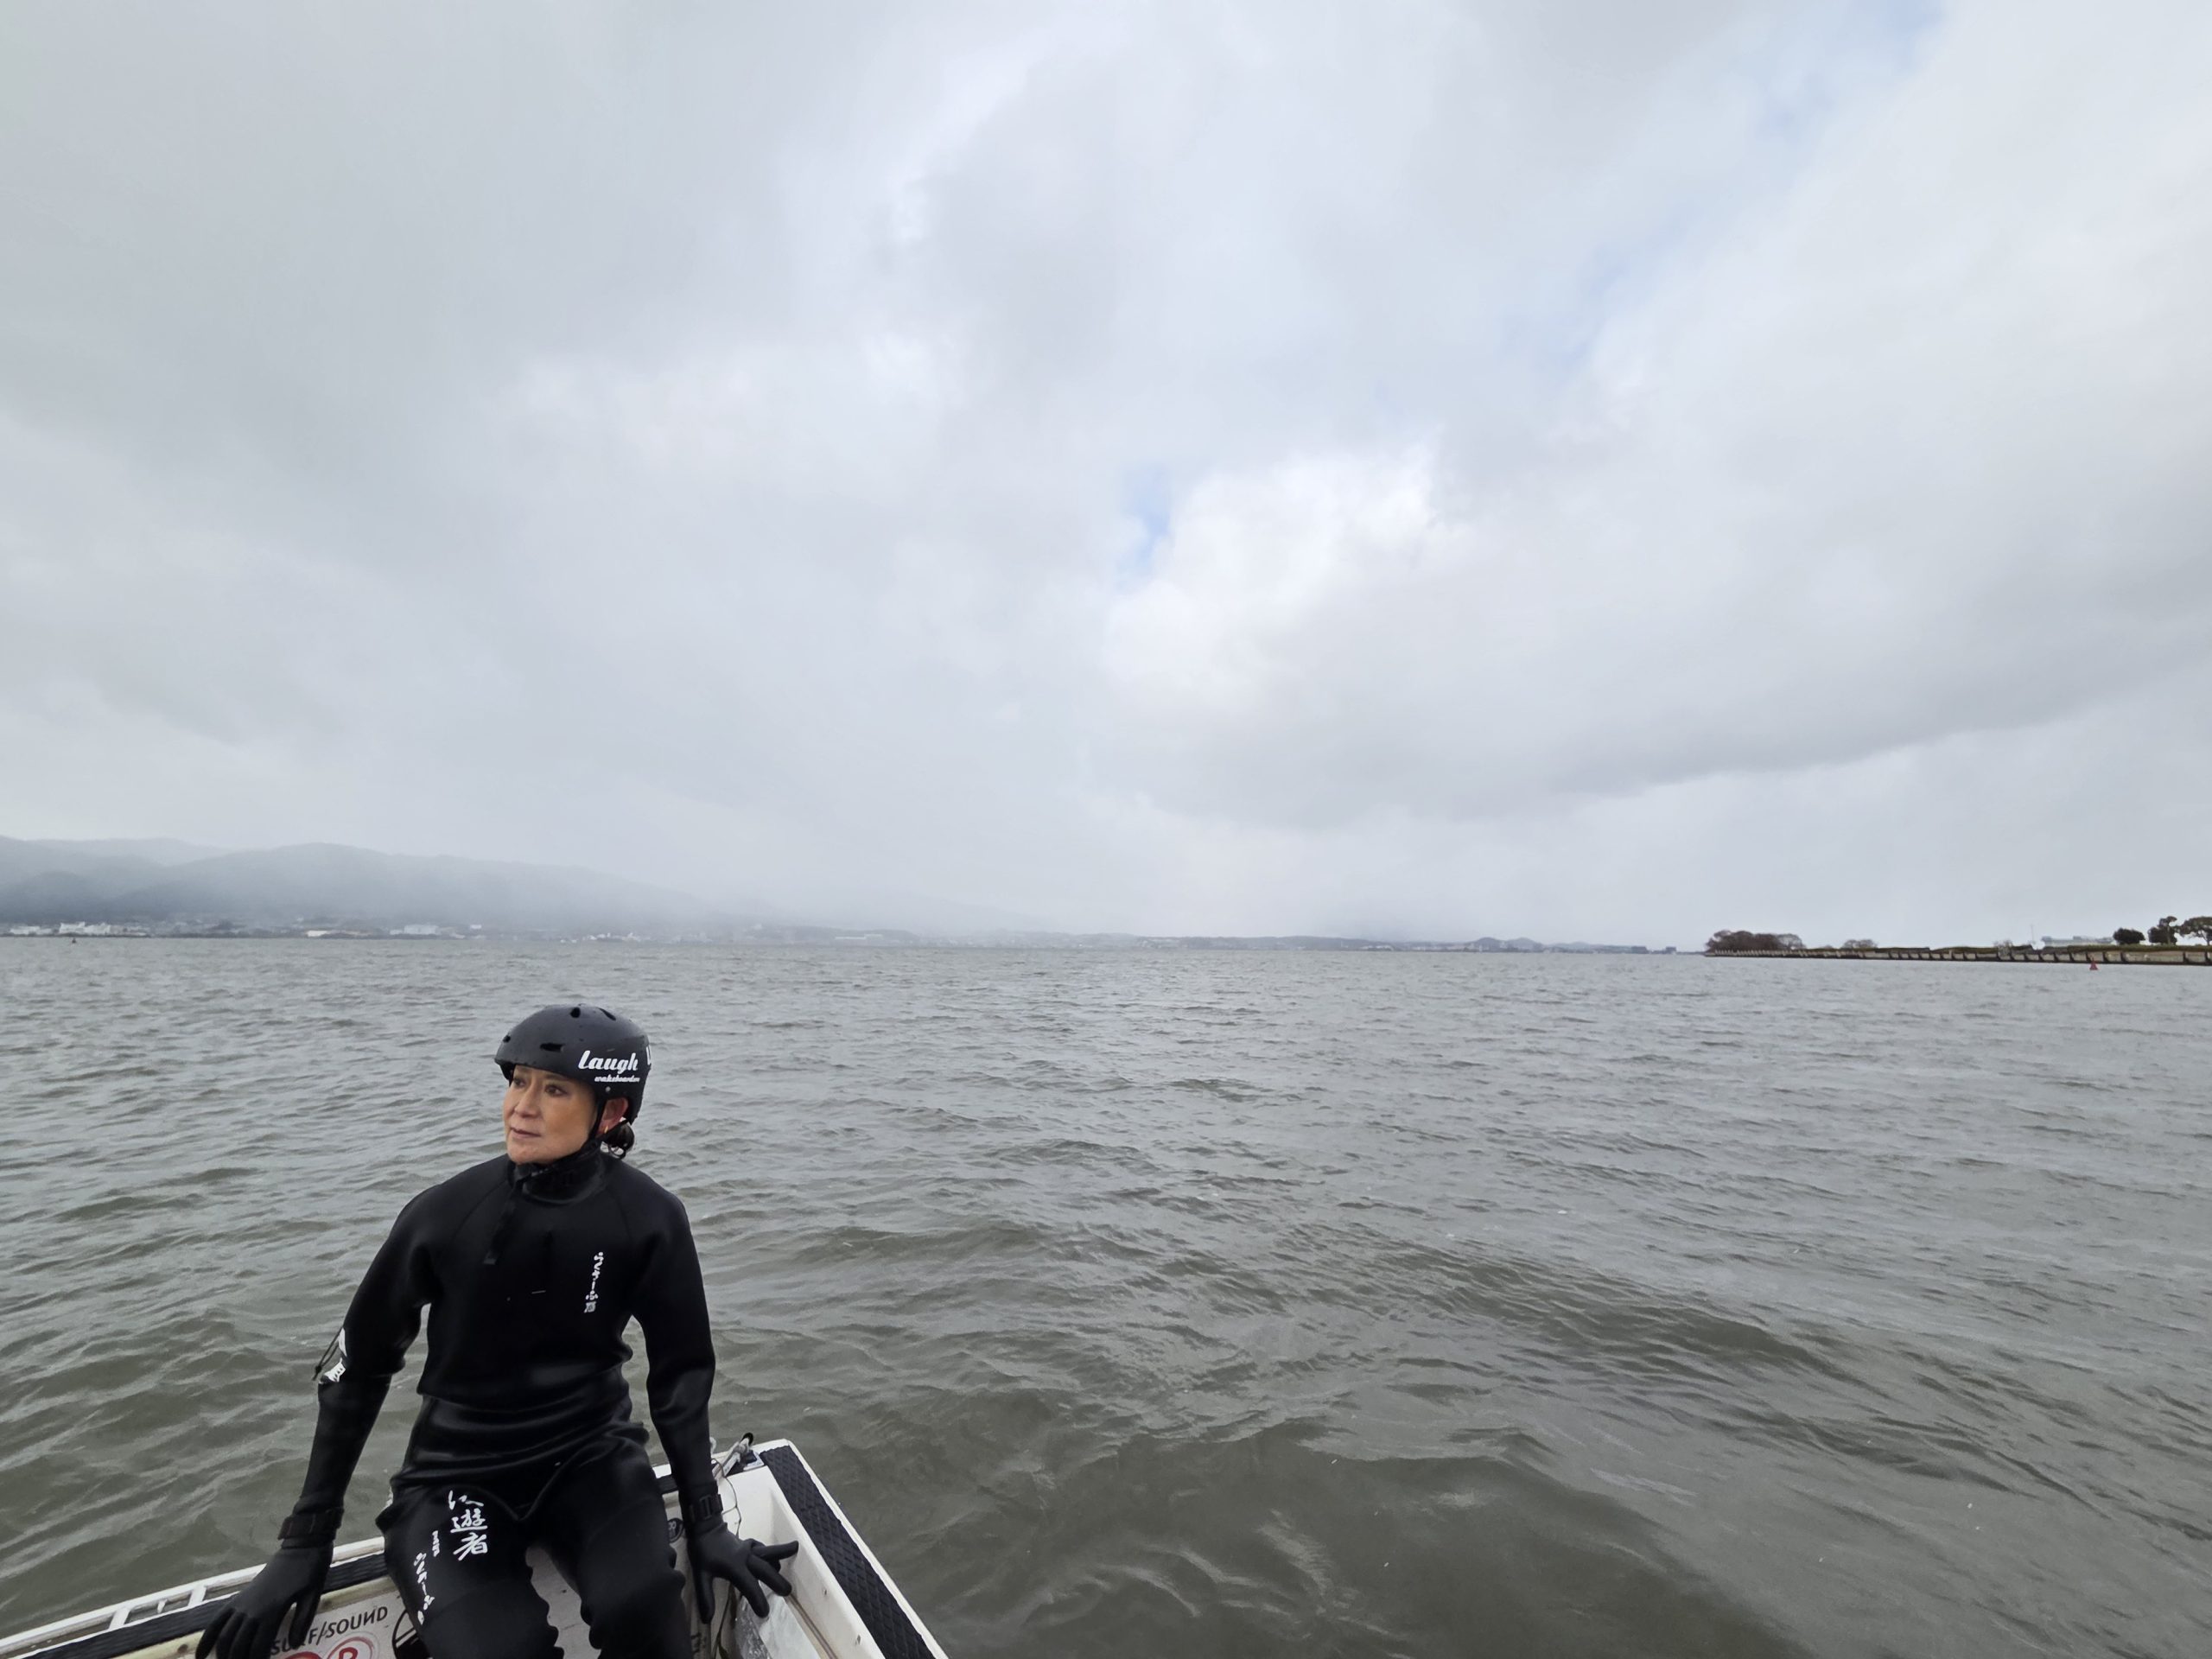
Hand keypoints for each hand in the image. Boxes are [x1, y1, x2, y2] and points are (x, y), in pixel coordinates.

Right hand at [195, 1541, 331, 1658]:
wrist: (299, 1548)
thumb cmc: (309, 1572)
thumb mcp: (313, 1596)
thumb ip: (303, 1621)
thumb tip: (295, 1645)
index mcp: (272, 1611)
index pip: (259, 1647)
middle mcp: (252, 1610)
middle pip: (238, 1645)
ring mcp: (242, 1604)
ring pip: (225, 1636)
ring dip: (223, 1654)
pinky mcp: (237, 1598)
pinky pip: (217, 1620)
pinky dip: (207, 1638)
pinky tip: (200, 1654)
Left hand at [687, 1526, 798, 1620]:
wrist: (704, 1527)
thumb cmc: (702, 1552)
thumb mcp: (700, 1575)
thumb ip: (705, 1597)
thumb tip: (707, 1619)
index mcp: (735, 1567)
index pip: (750, 1586)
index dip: (758, 1600)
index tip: (764, 1613)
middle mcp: (746, 1557)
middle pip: (765, 1569)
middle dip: (777, 1581)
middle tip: (788, 1592)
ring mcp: (749, 1548)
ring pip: (769, 1551)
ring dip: (782, 1553)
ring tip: (795, 1550)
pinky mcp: (749, 1543)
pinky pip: (763, 1548)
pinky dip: (771, 1553)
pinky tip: (775, 1558)